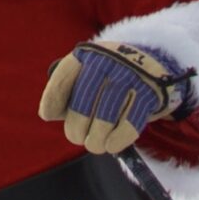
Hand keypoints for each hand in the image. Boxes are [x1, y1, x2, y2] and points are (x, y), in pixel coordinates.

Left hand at [39, 39, 192, 154]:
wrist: (150, 69)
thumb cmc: (107, 79)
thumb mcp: (85, 75)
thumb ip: (65, 92)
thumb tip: (48, 114)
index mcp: (89, 54)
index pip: (64, 76)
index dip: (52, 99)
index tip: (48, 116)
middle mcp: (109, 60)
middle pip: (84, 101)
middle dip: (76, 127)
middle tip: (77, 137)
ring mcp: (131, 75)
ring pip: (106, 116)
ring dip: (96, 138)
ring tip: (95, 144)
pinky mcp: (150, 92)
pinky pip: (130, 123)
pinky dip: (118, 139)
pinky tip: (111, 145)